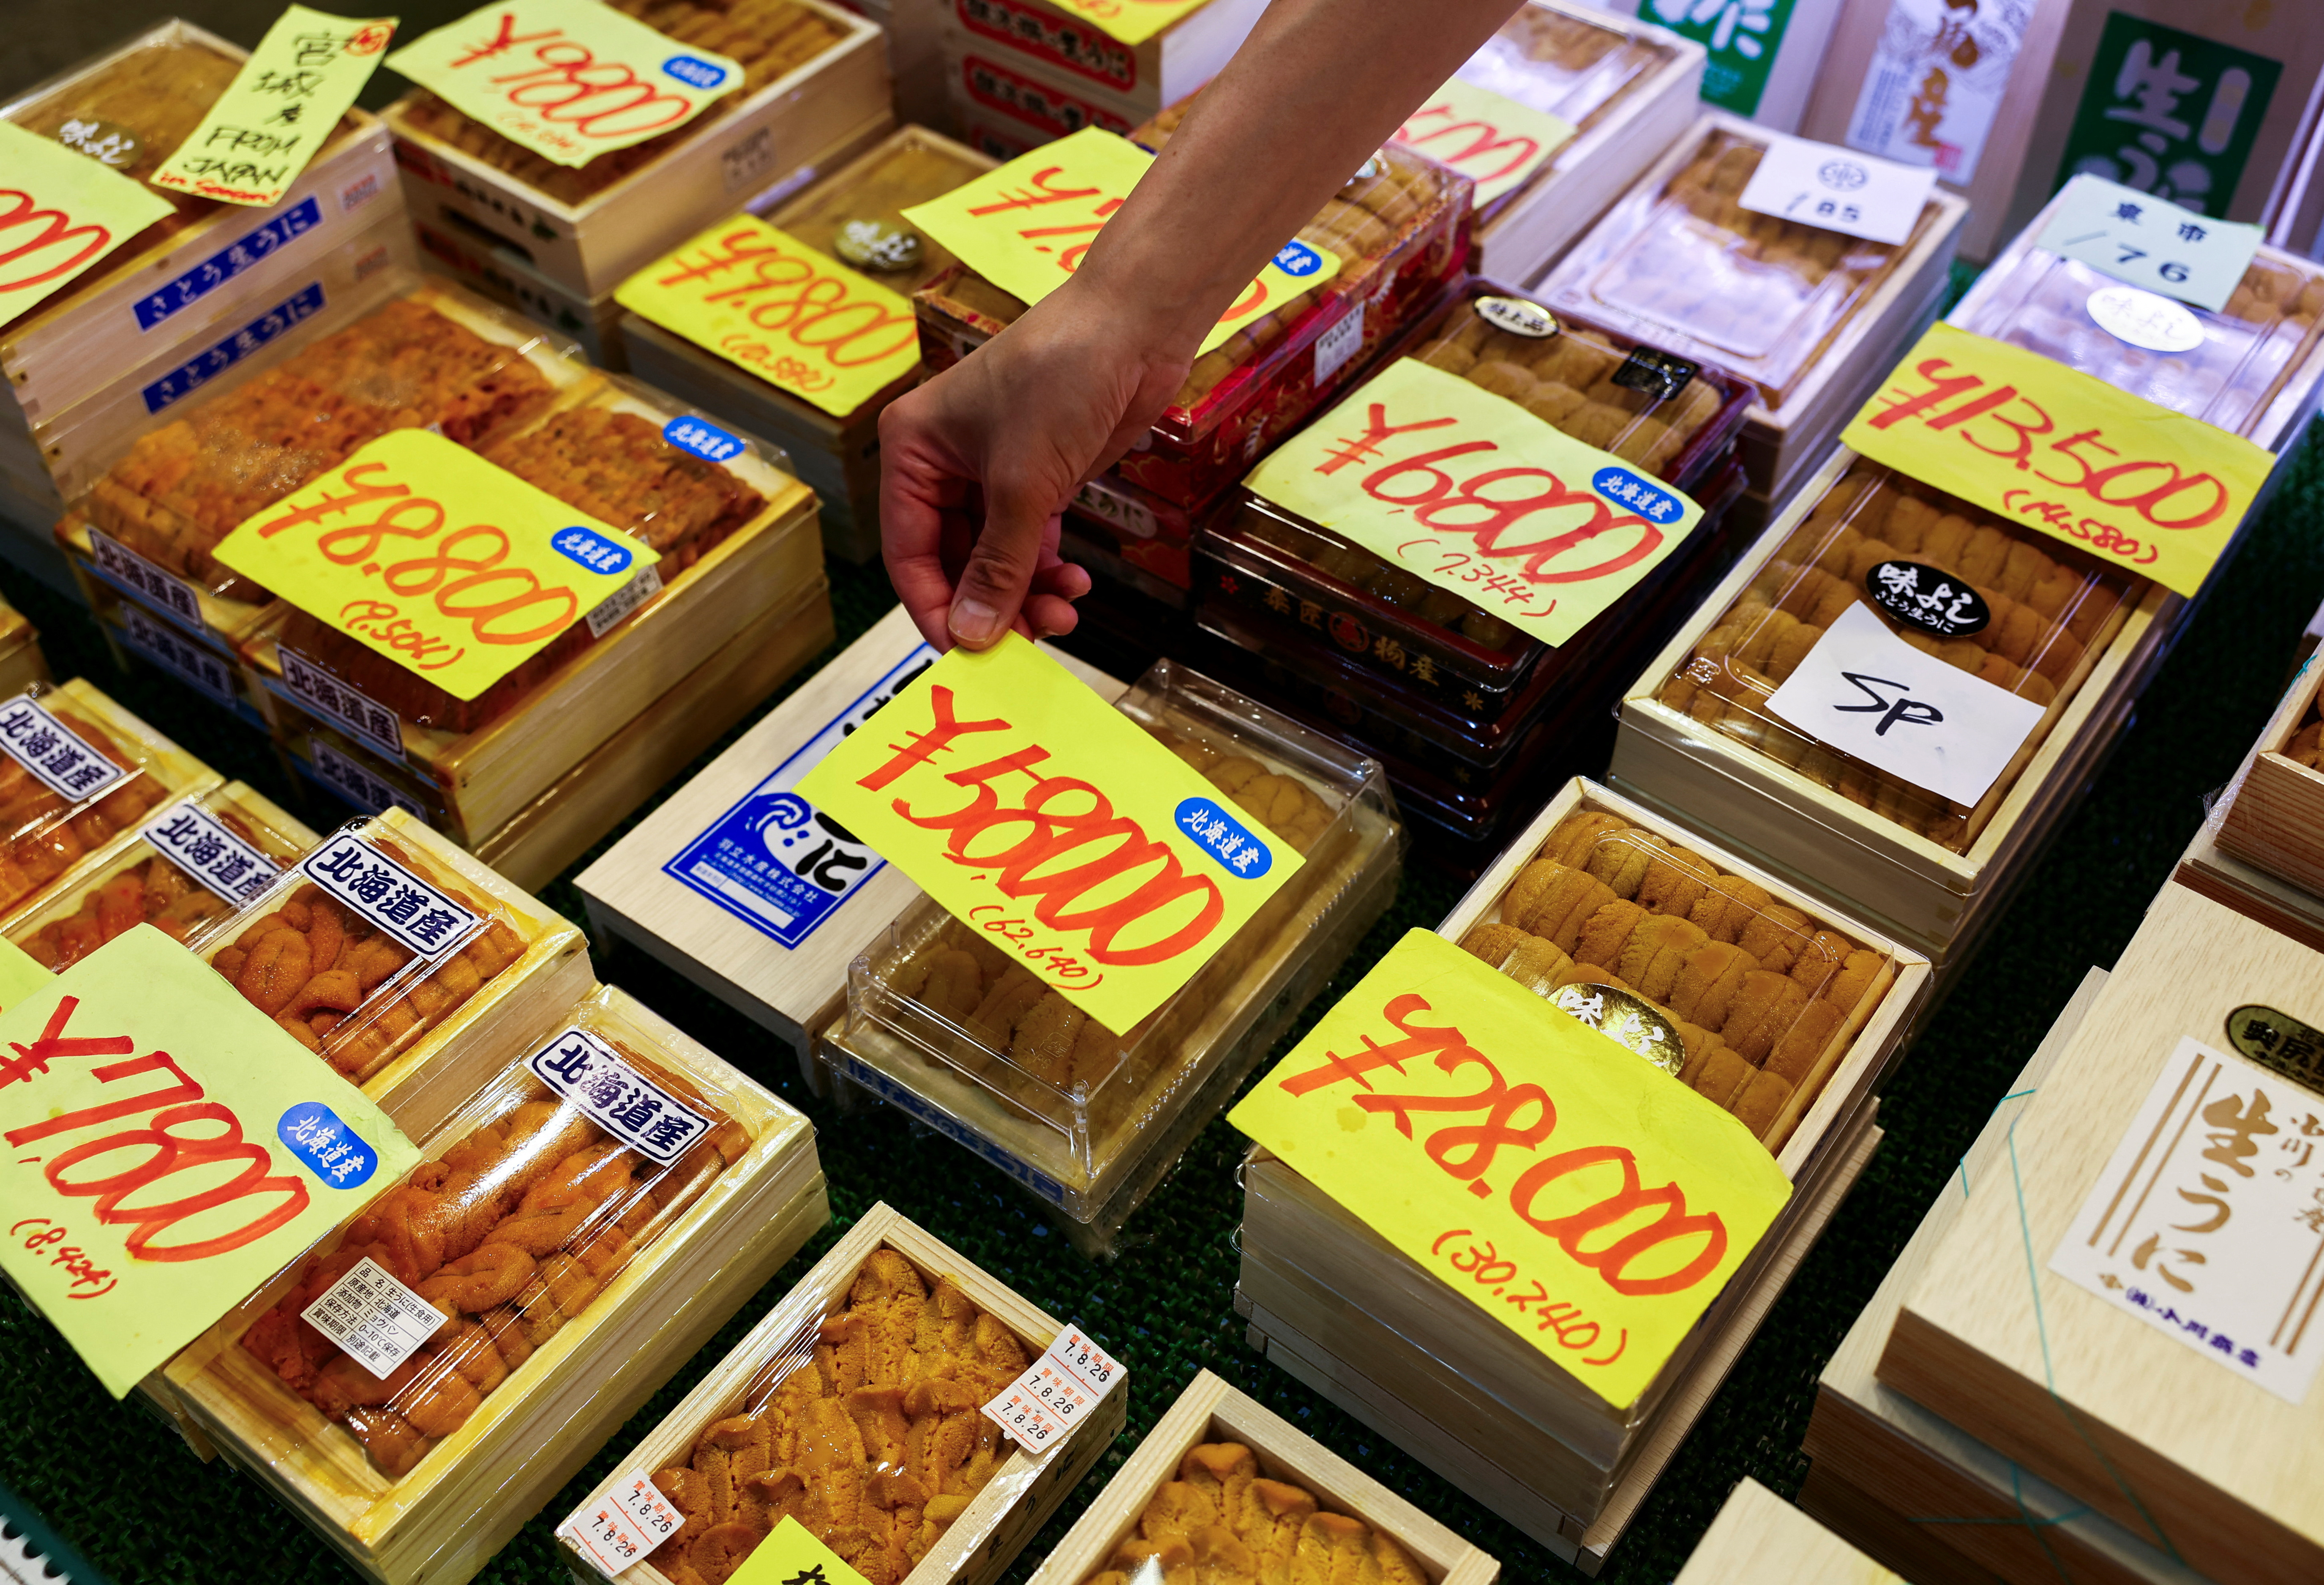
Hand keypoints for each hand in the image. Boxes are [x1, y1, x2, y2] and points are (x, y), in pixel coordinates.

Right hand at [880, 274, 1192, 649]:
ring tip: (1064, 614)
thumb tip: (972, 636)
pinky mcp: (1038, 477)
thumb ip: (998, 566)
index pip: (908, 553)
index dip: (936, 609)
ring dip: (1026, 594)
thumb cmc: (1062, 377)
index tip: (968, 654)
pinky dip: (1047, 570)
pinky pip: (1029, 542)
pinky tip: (1074, 585)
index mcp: (911, 451)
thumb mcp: (1023, 484)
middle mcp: (942, 464)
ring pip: (995, 558)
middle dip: (991, 605)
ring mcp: (991, 472)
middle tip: (1030, 644)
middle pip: (953, 562)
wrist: (1133, 326)